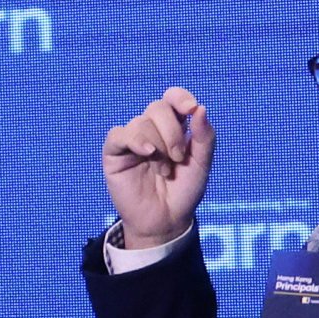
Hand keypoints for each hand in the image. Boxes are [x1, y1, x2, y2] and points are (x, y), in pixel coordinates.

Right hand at [102, 86, 214, 249]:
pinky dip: (135, 140)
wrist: (166, 220)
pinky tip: (147, 153)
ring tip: (164, 170)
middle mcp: (151, 129)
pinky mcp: (114, 153)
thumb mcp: (201, 163)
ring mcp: (132, 140)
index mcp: (173, 126)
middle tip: (178, 158)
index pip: (172, 98)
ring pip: (141, 122)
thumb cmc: (184, 191)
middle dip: (172, 132)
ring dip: (158, 146)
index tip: (190, 109)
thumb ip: (204, 137)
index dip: (179, 97)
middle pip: (158, 108)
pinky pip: (119, 135)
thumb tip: (200, 108)